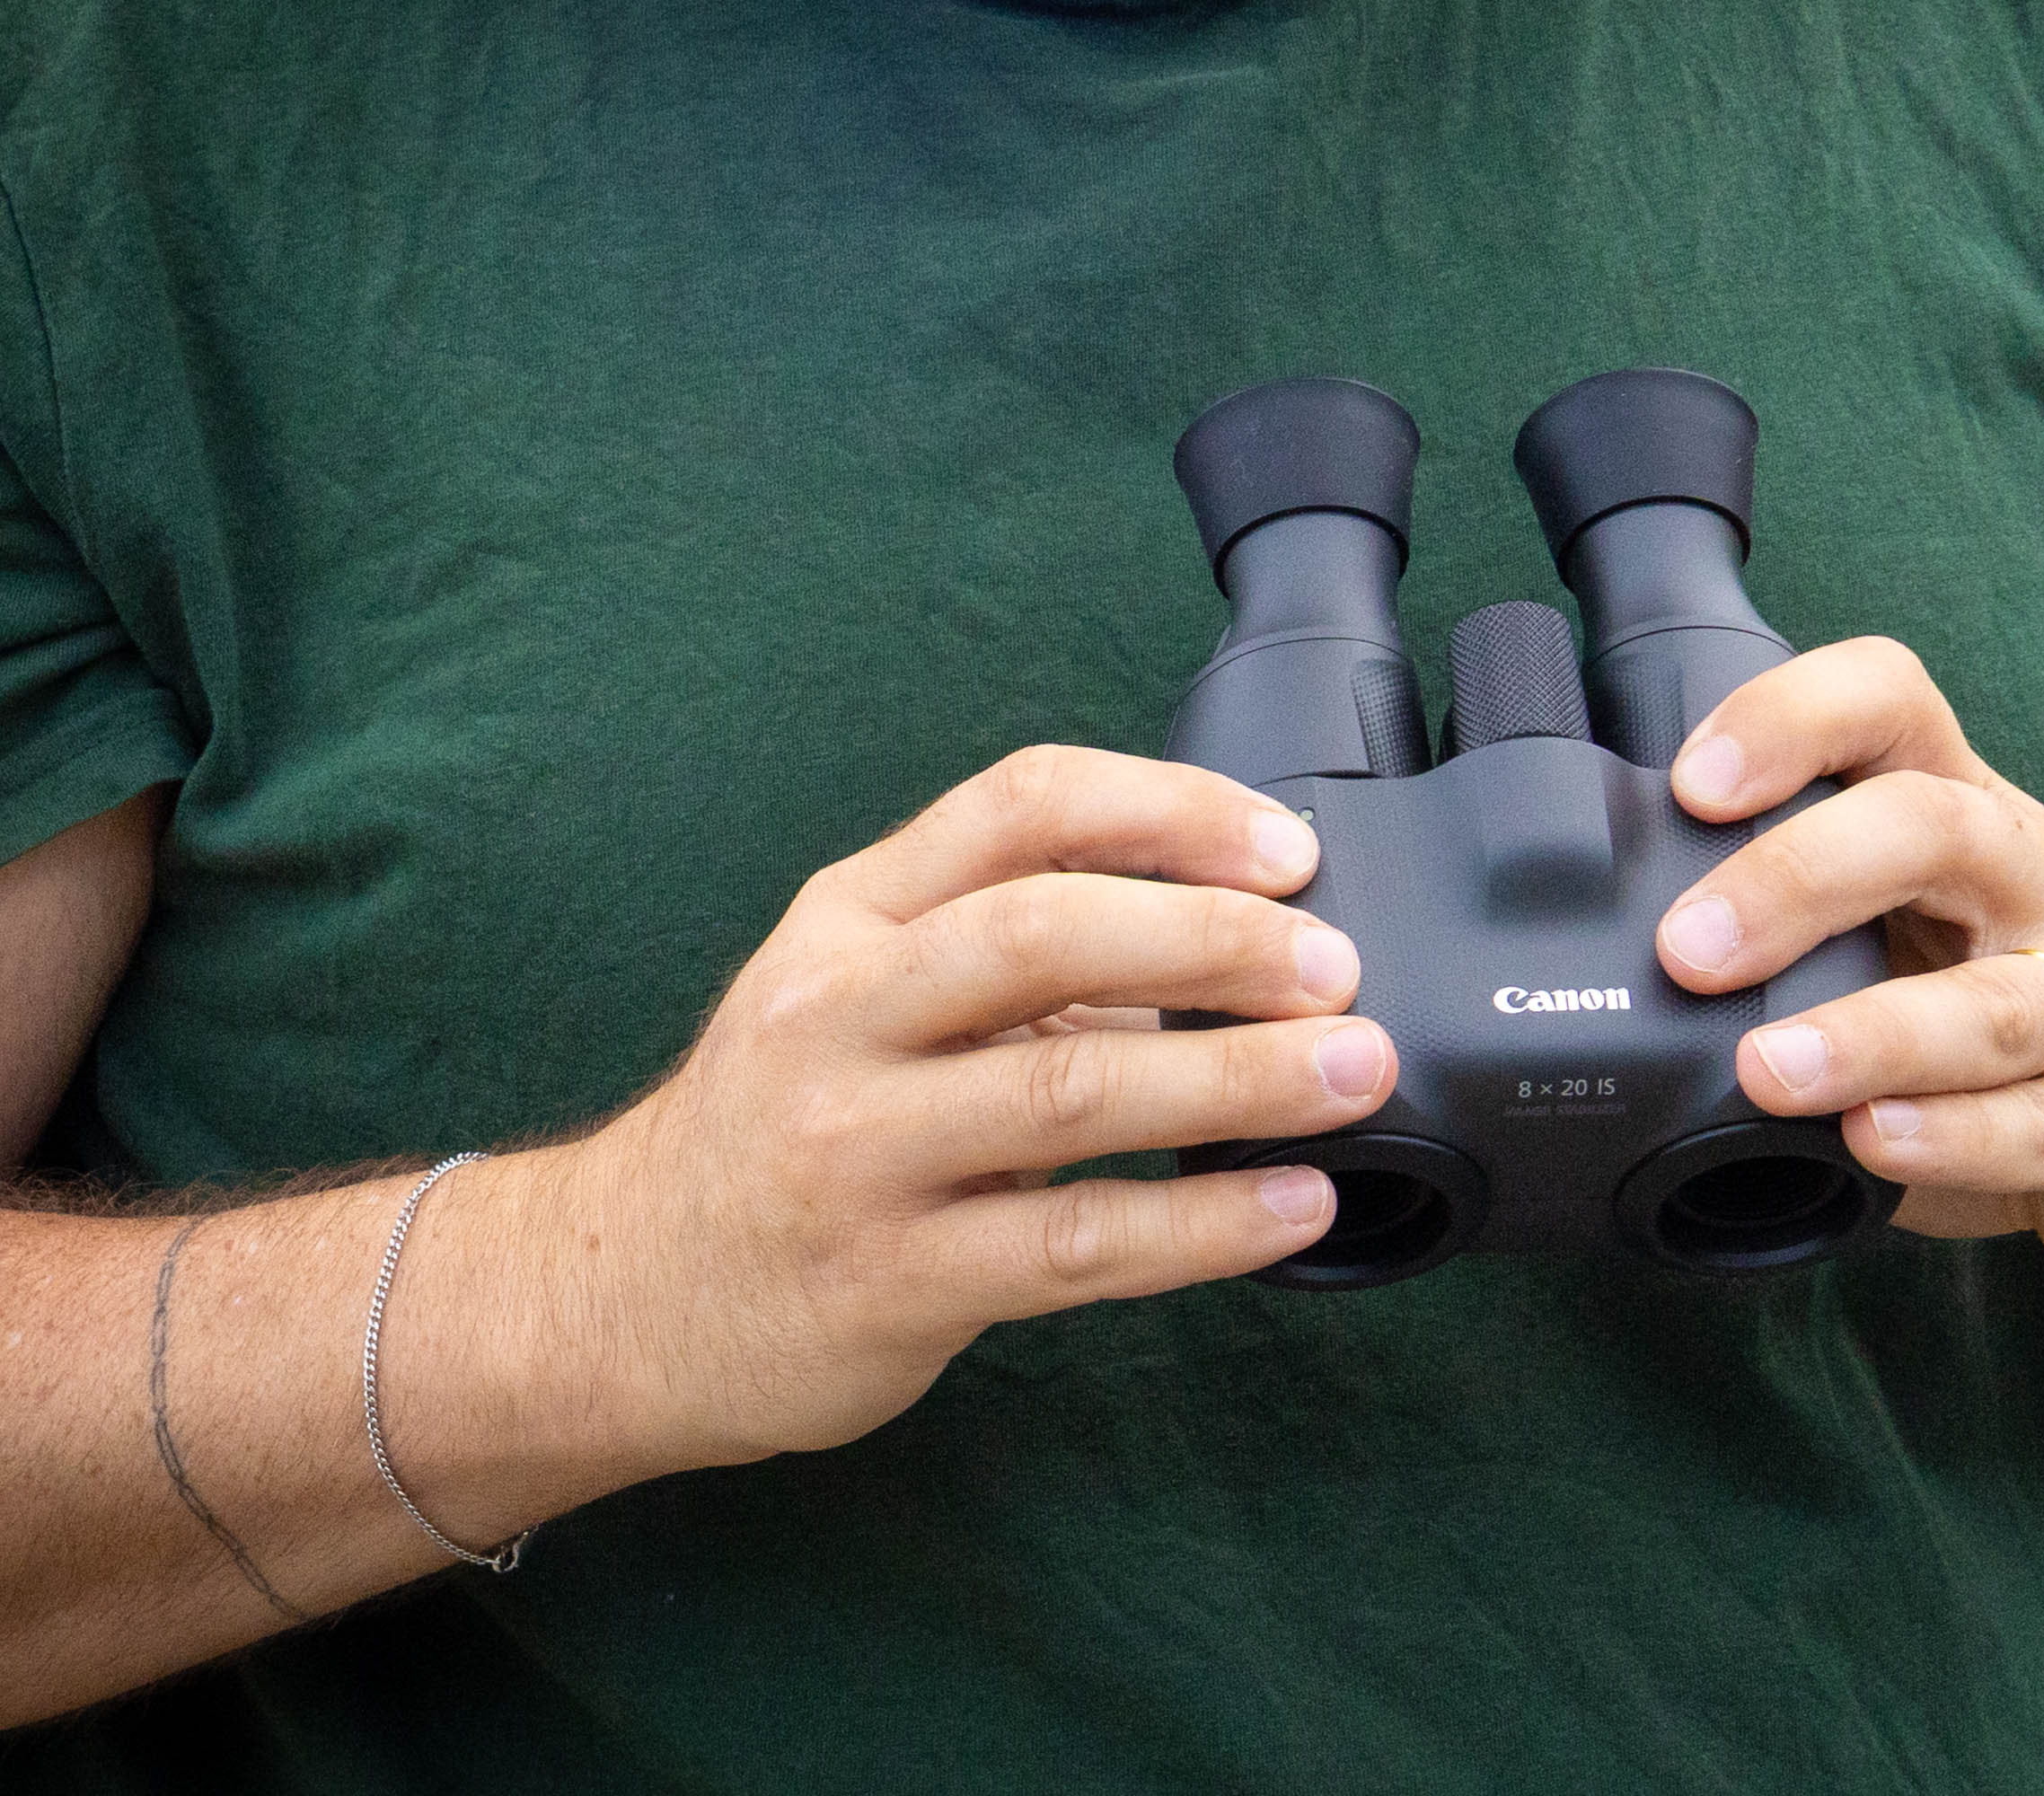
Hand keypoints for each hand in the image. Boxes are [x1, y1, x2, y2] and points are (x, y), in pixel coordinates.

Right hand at [549, 745, 1395, 1465]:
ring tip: (1353, 1076)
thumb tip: (1233, 938)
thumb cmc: (786, 1132)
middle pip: (1048, 933)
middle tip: (1337, 967)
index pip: (1019, 808)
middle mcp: (838, 1013)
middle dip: (1217, 940)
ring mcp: (854, 1150)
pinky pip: (1076, 1244)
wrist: (617, 1300)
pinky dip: (1204, 1222)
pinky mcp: (887, 1281)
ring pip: (1071, 1088)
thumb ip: (1014, 957)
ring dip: (1238, 1077)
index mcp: (849, 917)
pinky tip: (1294, 1205)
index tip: (1286, 848)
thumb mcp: (860, 999)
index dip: (1169, 812)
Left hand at [1653, 640, 2043, 1298]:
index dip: (1792, 719)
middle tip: (1688, 952)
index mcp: (1972, 817)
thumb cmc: (2012, 1046)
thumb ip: (1789, 957)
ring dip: (1874, 1031)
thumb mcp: (1905, 961)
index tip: (1690, 784)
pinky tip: (1879, 1142)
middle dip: (1800, 878)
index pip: (1893, 704)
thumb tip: (1610, 978)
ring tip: (1770, 1070)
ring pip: (2003, 999)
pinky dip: (1958, 1137)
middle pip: (1937, 826)